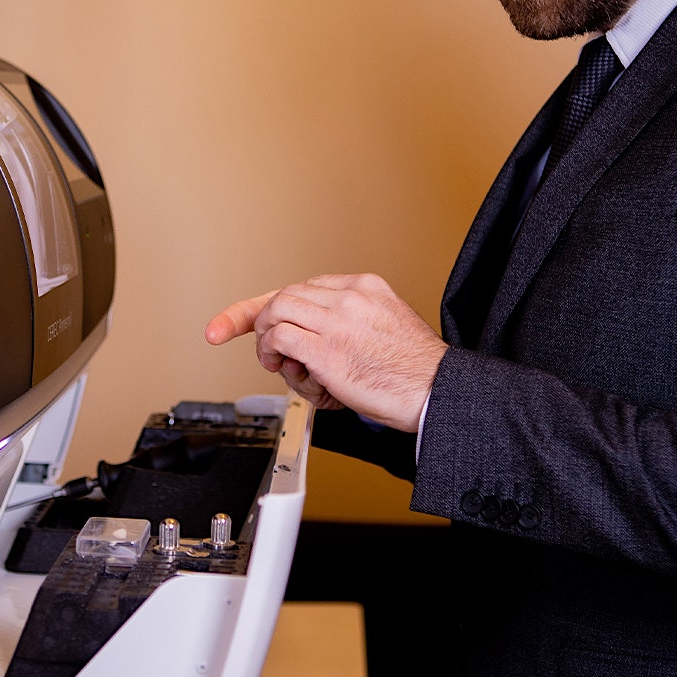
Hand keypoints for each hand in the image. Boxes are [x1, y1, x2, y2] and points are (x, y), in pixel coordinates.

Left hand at [205, 273, 446, 432]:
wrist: (436, 390)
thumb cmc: (413, 369)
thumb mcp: (385, 323)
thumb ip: (350, 320)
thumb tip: (313, 334)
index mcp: (365, 287)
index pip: (304, 285)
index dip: (268, 303)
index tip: (241, 319)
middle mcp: (349, 297)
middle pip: (285, 294)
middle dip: (262, 320)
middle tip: (268, 348)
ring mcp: (337, 322)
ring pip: (276, 310)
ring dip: (266, 338)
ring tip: (276, 359)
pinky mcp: (327, 350)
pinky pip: (281, 339)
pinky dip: (272, 352)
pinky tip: (283, 367)